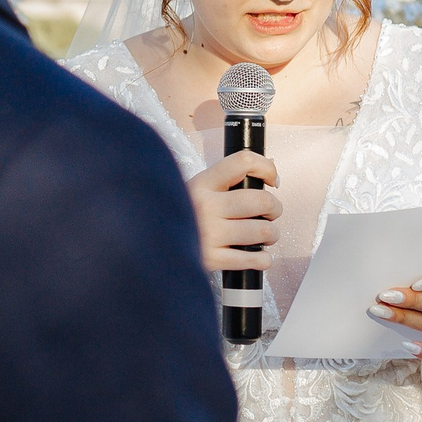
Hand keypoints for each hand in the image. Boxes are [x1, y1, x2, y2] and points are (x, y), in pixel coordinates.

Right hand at [186, 149, 280, 273]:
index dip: (266, 168)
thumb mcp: (194, 189)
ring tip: (265, 236)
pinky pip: (252, 259)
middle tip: (271, 213)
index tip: (271, 179)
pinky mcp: (211, 259)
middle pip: (261, 200)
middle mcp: (206, 206)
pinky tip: (258, 256)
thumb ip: (223, 182)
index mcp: (202, 183)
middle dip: (274, 208)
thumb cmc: (178, 216)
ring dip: (271, 234)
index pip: (243, 162)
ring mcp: (209, 234)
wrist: (147, 244)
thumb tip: (268, 171)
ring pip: (262, 231)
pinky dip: (263, 259)